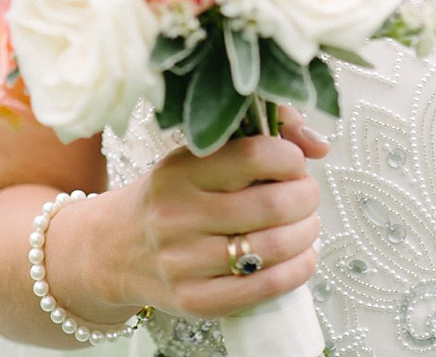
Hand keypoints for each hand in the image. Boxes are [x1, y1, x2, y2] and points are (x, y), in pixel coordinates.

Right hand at [116, 108, 329, 319]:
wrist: (115, 248)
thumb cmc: (173, 194)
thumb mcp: (200, 155)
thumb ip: (261, 135)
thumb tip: (320, 145)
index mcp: (182, 169)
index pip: (255, 154)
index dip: (290, 158)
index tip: (295, 163)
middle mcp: (178, 214)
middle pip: (271, 204)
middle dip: (306, 197)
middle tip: (307, 195)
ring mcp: (184, 262)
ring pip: (272, 248)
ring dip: (307, 234)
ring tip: (307, 224)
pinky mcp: (193, 301)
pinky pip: (261, 288)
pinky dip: (296, 271)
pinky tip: (302, 257)